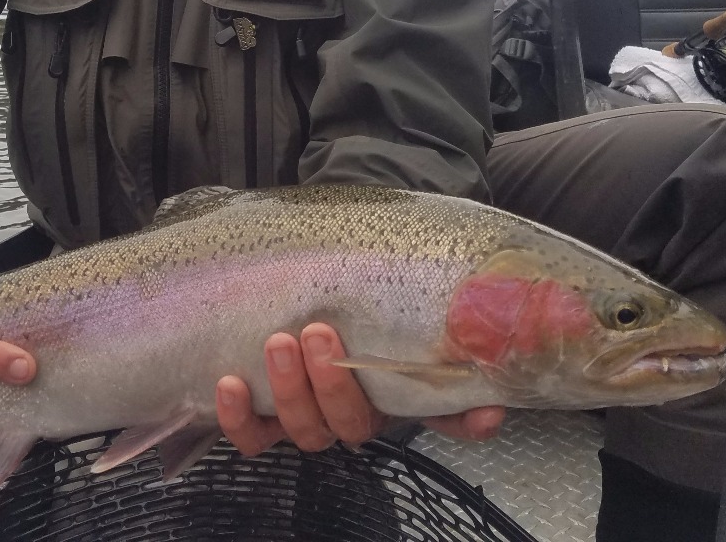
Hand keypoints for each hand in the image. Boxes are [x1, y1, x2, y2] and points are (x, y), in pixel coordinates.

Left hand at [214, 322, 505, 456]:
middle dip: (331, 381)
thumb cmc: (349, 306)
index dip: (459, 422)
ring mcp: (303, 417)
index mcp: (389, 397)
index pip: (430, 418)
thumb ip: (440, 350)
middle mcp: (347, 415)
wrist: (297, 289)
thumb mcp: (391, 319)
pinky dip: (238, 416)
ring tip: (278, 343)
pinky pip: (249, 435)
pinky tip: (230, 383)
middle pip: (346, 422)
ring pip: (300, 428)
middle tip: (318, 333)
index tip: (481, 410)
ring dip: (288, 389)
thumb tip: (495, 404)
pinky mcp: (260, 417)